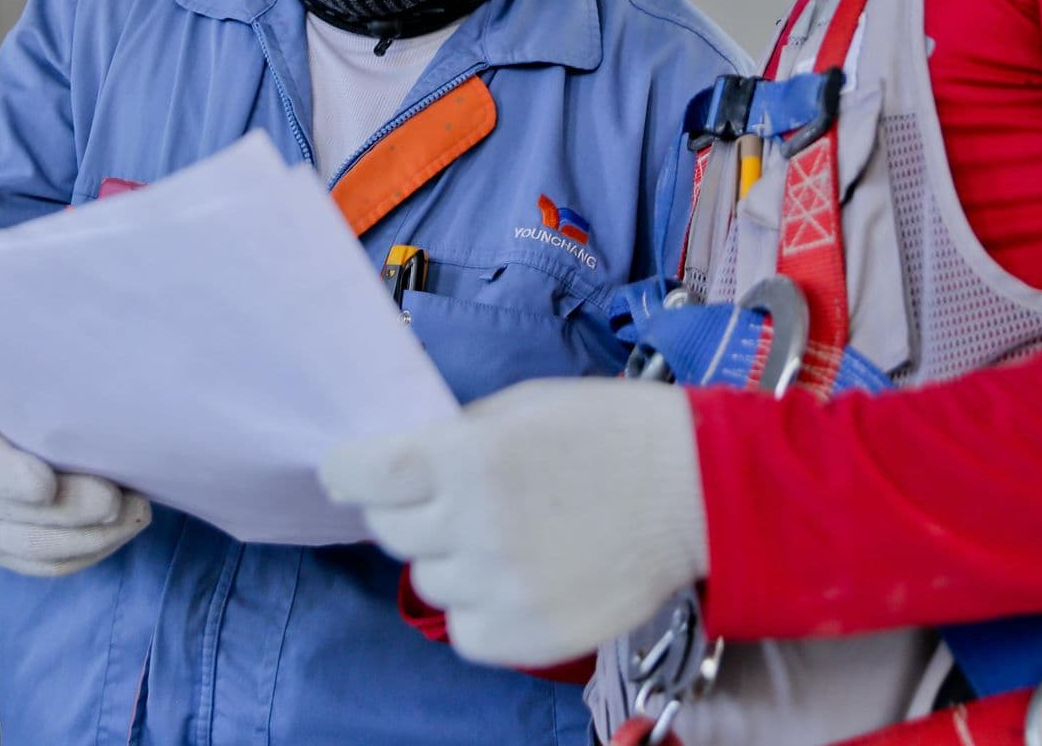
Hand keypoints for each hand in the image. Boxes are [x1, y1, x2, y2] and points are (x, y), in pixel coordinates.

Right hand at [0, 395, 149, 576]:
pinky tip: (121, 530)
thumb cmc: (4, 388)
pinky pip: (45, 567)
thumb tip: (97, 380)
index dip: (10, 480)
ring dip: (93, 538)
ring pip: (35, 551)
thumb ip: (39, 383)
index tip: (47, 484)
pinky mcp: (0, 552)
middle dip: (74, 512)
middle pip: (14, 518)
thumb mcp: (10, 374)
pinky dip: (88, 552)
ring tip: (135, 514)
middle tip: (121, 500)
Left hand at [319, 377, 708, 667]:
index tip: (345, 472)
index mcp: (466, 457)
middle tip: (435, 498)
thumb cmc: (608, 430)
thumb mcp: (519, 407)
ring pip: (427, 582)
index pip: (364, 474)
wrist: (696, 489)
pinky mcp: (533, 635)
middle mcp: (474, 525)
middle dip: (402, 510)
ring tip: (491, 536)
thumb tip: (404, 463)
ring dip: (444, 558)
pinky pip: (465, 632)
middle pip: (391, 531)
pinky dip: (474, 609)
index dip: (346, 471)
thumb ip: (456, 438)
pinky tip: (507, 578)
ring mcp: (503, 586)